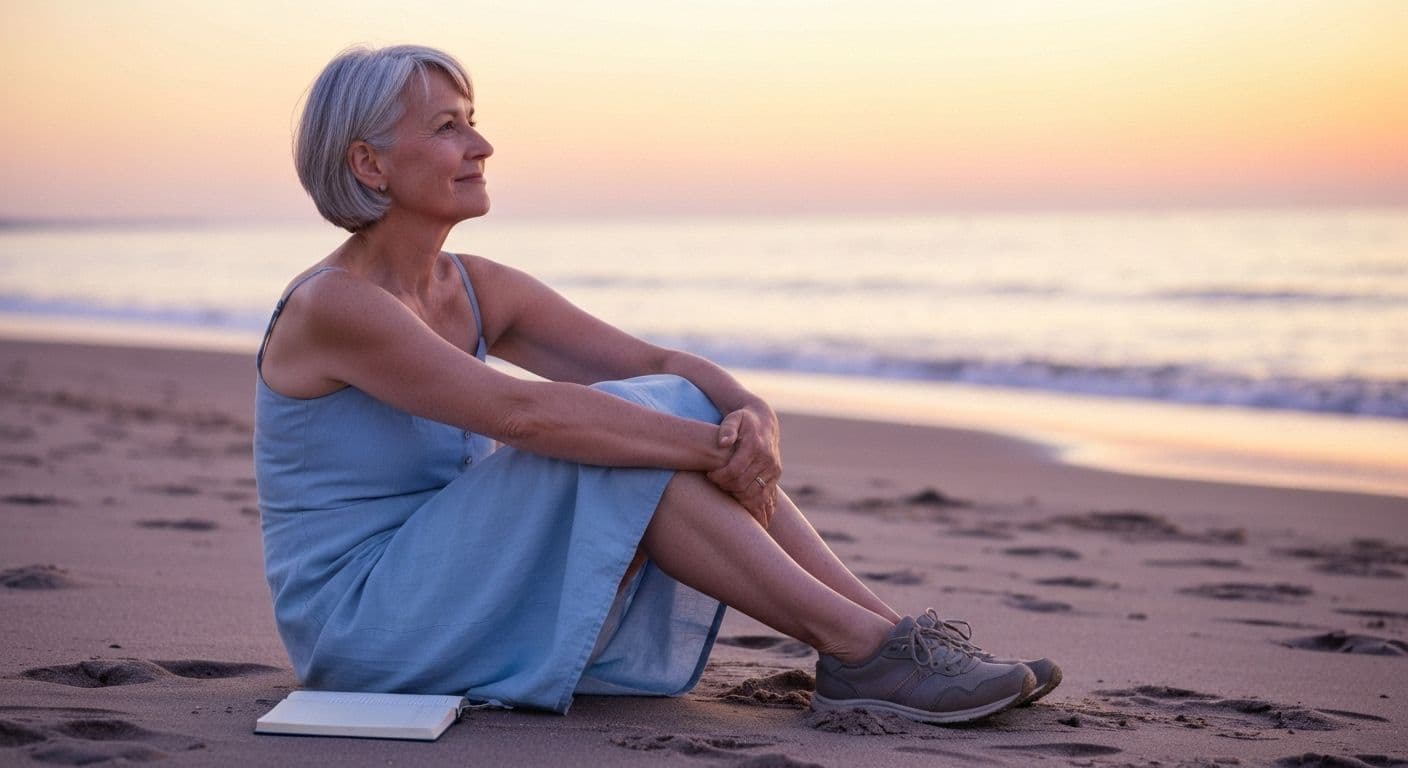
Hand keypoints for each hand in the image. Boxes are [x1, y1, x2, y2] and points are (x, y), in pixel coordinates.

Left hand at [708, 404, 781, 527]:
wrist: (764, 421)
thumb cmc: (743, 420)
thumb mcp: (733, 418)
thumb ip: (727, 428)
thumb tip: (724, 442)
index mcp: (756, 445)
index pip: (734, 470)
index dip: (719, 476)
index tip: (710, 474)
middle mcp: (768, 459)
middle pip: (743, 484)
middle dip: (725, 486)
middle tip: (715, 481)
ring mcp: (773, 469)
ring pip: (755, 494)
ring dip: (737, 496)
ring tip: (726, 488)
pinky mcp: (776, 475)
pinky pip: (765, 496)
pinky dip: (753, 502)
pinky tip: (741, 502)